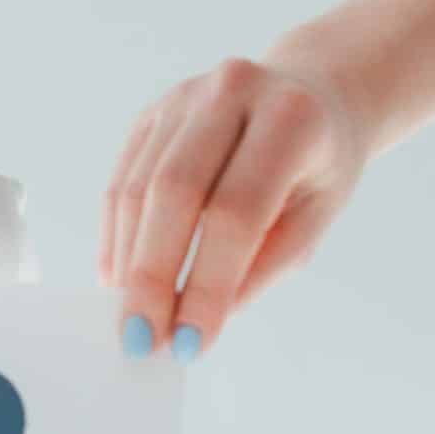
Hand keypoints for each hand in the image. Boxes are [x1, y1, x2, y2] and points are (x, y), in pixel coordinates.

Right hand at [99, 56, 365, 356]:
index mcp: (291, 117)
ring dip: (129, 261)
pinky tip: (120, 278)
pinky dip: (116, 237)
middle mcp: (232, 90)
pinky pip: (120, 182)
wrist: (311, 95)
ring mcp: (183, 96)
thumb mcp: (314, 220)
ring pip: (137, 189)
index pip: (237, 210)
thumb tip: (194, 324)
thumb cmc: (318, 167)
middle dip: (153, 276)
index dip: (208, 282)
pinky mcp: (151, 113)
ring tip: (132, 316)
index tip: (190, 343)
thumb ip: (259, 268)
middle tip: (142, 339)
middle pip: (173, 192)